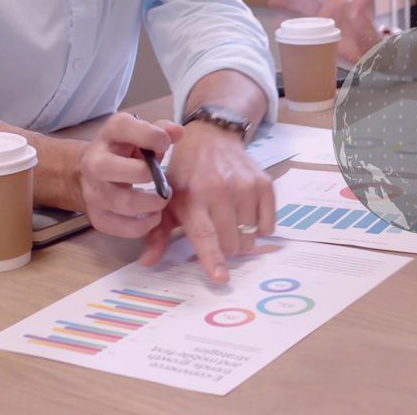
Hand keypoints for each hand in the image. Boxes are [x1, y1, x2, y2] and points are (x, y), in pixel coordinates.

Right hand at [79, 114, 182, 237]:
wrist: (97, 175)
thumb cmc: (128, 152)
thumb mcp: (142, 135)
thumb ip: (161, 131)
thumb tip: (177, 132)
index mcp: (109, 135)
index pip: (121, 127)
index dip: (147, 134)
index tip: (165, 144)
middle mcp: (94, 162)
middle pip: (109, 167)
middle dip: (143, 174)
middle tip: (164, 180)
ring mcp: (92, 191)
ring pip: (119, 202)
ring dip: (150, 204)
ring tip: (163, 200)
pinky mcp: (96, 216)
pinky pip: (119, 226)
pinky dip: (143, 225)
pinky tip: (154, 216)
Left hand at [138, 122, 275, 283]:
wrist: (211, 139)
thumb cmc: (186, 175)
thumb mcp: (168, 201)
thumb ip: (158, 234)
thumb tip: (148, 262)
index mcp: (193, 198)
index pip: (205, 235)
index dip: (213, 259)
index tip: (221, 278)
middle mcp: (221, 191)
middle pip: (232, 243)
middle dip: (226, 248)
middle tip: (218, 232)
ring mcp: (245, 187)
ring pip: (251, 236)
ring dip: (242, 237)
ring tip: (231, 220)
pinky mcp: (264, 184)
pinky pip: (268, 224)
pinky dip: (259, 227)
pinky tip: (247, 214)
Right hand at [268, 0, 382, 63]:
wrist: (369, 56)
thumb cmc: (370, 37)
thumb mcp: (368, 21)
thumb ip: (363, 7)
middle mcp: (330, 5)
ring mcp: (323, 17)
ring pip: (302, 5)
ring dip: (288, 0)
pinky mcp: (318, 31)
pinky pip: (301, 23)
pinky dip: (289, 21)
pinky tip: (278, 20)